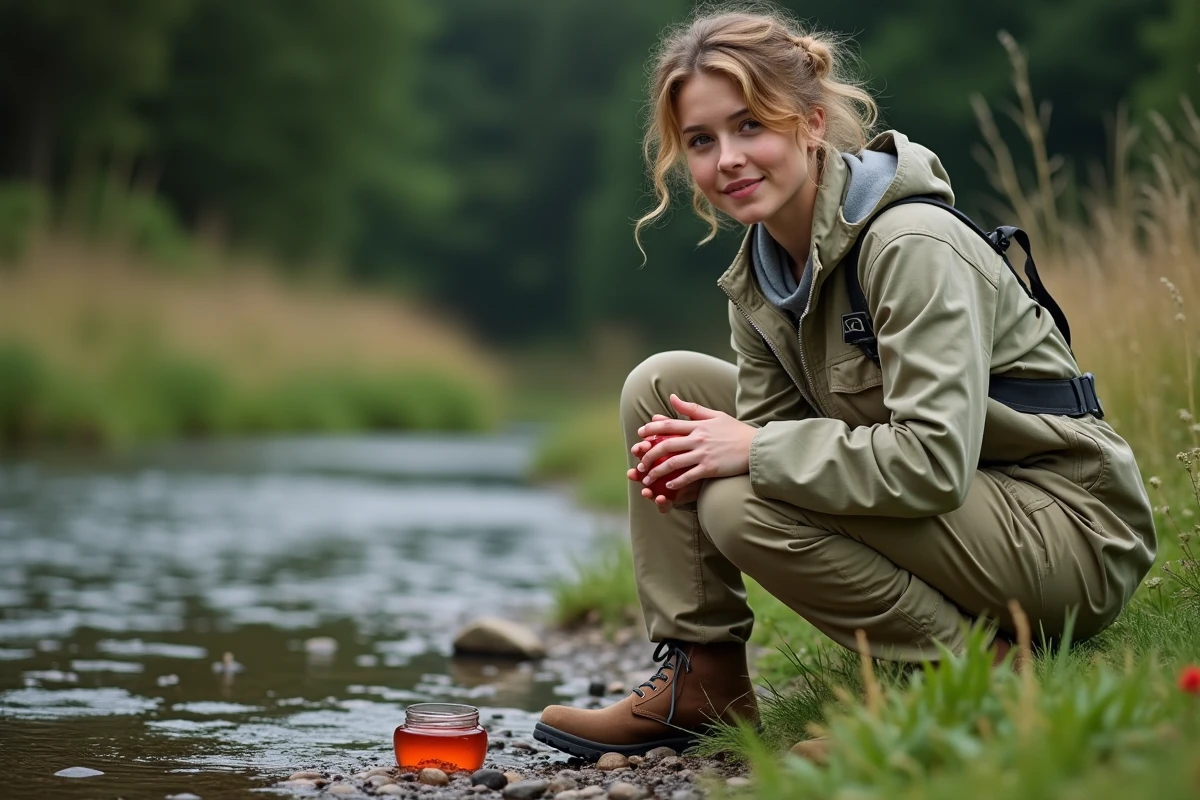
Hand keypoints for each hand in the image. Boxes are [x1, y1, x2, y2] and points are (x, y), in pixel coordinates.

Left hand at [630, 394, 756, 509]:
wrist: (756, 447)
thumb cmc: (736, 431)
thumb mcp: (715, 415)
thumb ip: (692, 409)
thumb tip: (671, 398)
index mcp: (698, 425)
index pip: (669, 425)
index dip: (651, 429)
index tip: (640, 434)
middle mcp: (698, 439)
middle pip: (666, 445)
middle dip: (649, 455)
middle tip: (640, 463)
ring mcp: (703, 454)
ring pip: (673, 463)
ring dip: (657, 472)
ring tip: (647, 480)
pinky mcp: (710, 468)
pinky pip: (688, 476)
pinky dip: (676, 482)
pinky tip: (667, 487)